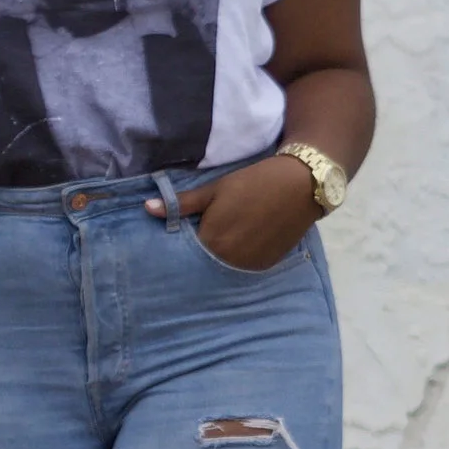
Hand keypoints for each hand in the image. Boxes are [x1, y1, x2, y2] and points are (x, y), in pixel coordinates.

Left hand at [149, 154, 316, 273]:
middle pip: (206, 259)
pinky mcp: (267, 266)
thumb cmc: (253, 182)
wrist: (301, 185)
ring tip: (230, 233)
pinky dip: (241, 256)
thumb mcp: (215, 189)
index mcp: (212, 242)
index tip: (188, 228)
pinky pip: (244, 265)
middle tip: (210, 228)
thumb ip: (182, 204)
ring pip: (225, 264)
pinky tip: (246, 239)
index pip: (187, 250)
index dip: (187, 237)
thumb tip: (147, 209)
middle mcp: (229, 261)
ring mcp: (250, 266)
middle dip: (203, 248)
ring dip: (223, 254)